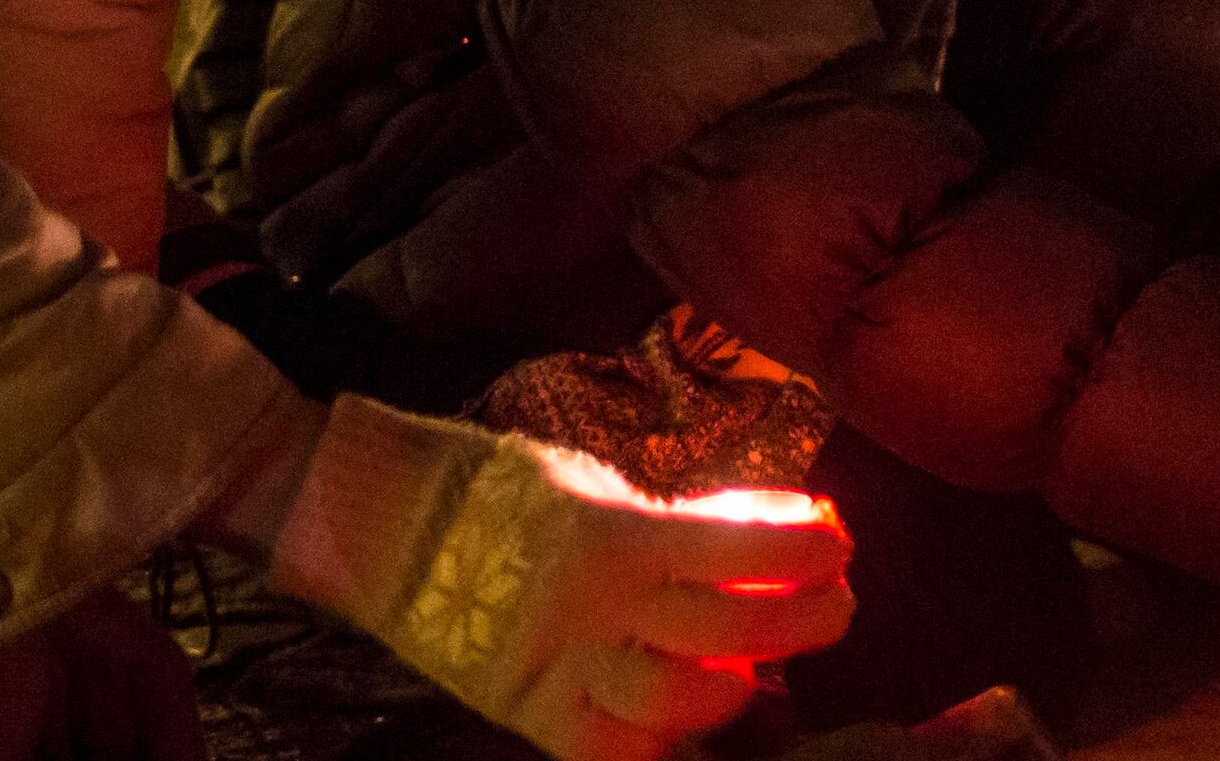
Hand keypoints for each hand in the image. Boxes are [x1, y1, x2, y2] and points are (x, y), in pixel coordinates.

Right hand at [264, 394, 854, 760]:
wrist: (379, 527)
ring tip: (759, 670)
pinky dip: (660, 744)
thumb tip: (773, 532)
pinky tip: (689, 726)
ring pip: (678, 702)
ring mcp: (562, 667)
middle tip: (835, 606)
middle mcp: (595, 604)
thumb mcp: (596, 484)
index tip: (839, 543)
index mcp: (616, 530)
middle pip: (729, 630)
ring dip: (736, 689)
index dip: (803, 549)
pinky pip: (611, 750)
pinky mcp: (528, 713)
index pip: (738, 544)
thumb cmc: (502, 490)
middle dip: (800, 621)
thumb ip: (674, 518)